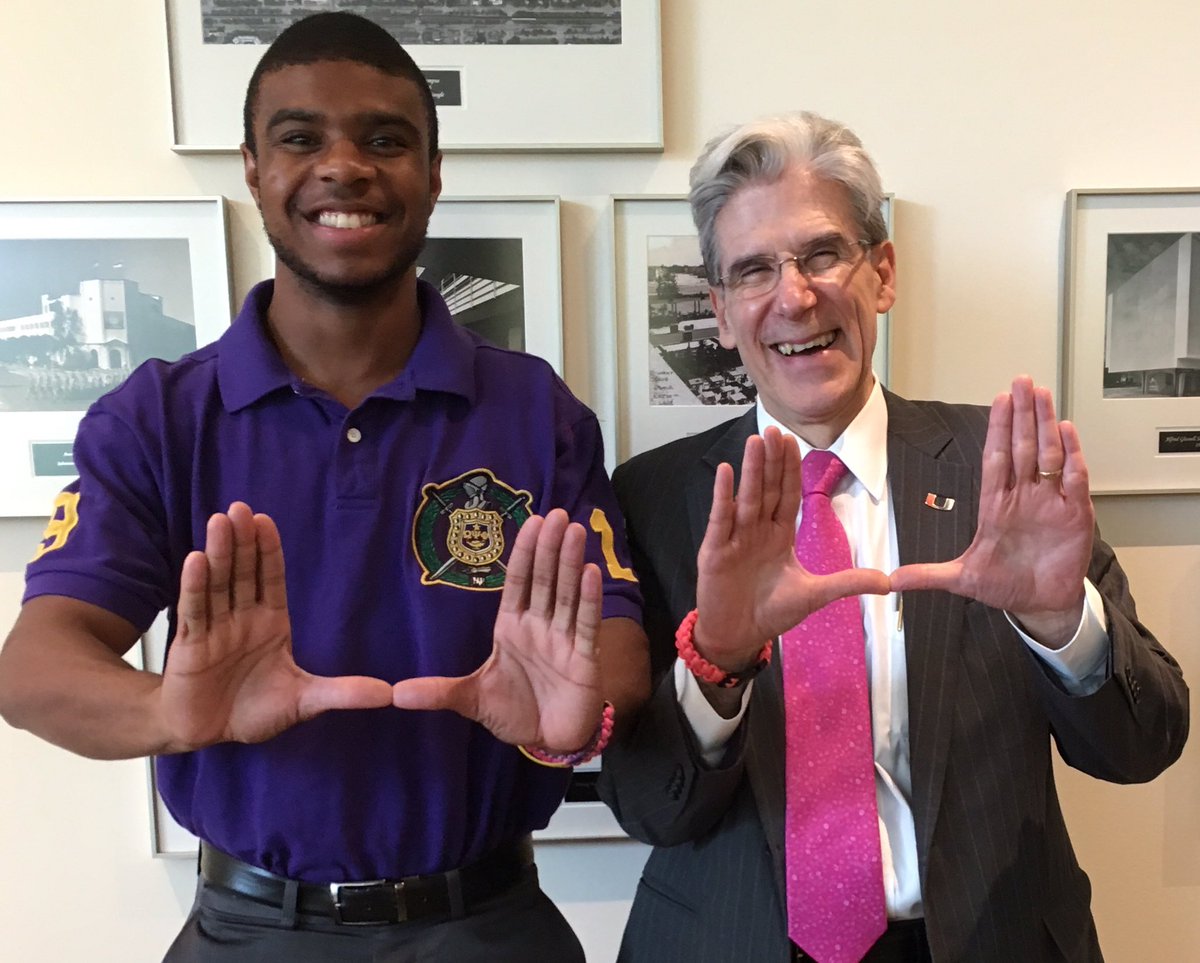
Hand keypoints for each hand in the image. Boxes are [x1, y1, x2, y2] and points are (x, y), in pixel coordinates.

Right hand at [161, 502, 392, 749]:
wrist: (210, 734)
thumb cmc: (255, 711)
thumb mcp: (305, 701)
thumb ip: (343, 693)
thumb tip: (387, 694)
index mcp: (269, 622)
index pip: (270, 579)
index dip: (268, 551)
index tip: (265, 521)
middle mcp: (242, 619)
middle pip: (243, 572)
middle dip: (242, 542)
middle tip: (241, 508)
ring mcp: (215, 630)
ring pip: (218, 584)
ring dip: (219, 553)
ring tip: (220, 521)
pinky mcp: (191, 647)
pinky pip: (194, 612)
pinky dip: (195, 586)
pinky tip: (196, 560)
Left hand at [391, 509, 603, 752]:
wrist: (548, 741)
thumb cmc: (515, 711)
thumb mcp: (472, 699)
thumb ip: (438, 692)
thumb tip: (395, 694)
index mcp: (513, 627)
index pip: (518, 583)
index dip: (524, 553)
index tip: (532, 522)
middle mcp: (540, 627)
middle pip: (545, 580)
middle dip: (550, 548)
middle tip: (558, 514)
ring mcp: (564, 640)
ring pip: (567, 595)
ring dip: (571, 563)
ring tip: (575, 531)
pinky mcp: (585, 659)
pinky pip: (586, 624)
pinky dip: (589, 599)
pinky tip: (591, 572)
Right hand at [693, 427, 890, 670]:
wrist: (739, 636)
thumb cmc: (771, 613)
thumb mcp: (815, 595)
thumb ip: (847, 583)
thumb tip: (888, 582)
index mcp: (779, 536)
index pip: (787, 495)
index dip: (791, 469)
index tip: (794, 442)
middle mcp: (757, 531)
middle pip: (767, 489)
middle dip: (771, 460)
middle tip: (774, 429)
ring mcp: (735, 538)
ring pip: (746, 497)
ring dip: (751, 469)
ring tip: (755, 441)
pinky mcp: (715, 550)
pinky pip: (720, 518)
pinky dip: (723, 495)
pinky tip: (726, 472)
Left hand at [890, 376, 1093, 646]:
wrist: (1039, 604)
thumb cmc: (1004, 584)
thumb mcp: (962, 578)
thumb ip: (928, 575)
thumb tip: (891, 579)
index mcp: (996, 504)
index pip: (995, 457)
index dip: (997, 428)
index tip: (998, 400)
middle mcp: (1023, 496)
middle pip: (1022, 447)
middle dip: (1022, 415)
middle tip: (1022, 381)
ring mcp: (1049, 502)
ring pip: (1048, 455)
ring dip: (1046, 425)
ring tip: (1043, 395)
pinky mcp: (1074, 515)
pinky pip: (1074, 480)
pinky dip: (1074, 457)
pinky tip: (1068, 431)